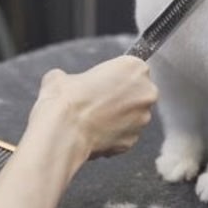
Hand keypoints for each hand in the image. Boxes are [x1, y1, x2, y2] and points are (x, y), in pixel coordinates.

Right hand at [31, 56, 158, 158]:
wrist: (64, 132)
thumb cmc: (65, 100)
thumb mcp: (62, 76)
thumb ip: (74, 77)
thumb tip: (64, 82)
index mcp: (135, 67)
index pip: (132, 69)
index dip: (116, 77)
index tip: (103, 83)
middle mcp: (146, 91)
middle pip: (138, 93)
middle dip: (122, 98)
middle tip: (98, 103)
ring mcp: (143, 118)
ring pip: (133, 116)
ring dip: (118, 118)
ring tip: (93, 121)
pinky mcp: (134, 140)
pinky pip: (125, 136)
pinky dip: (113, 136)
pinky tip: (94, 134)